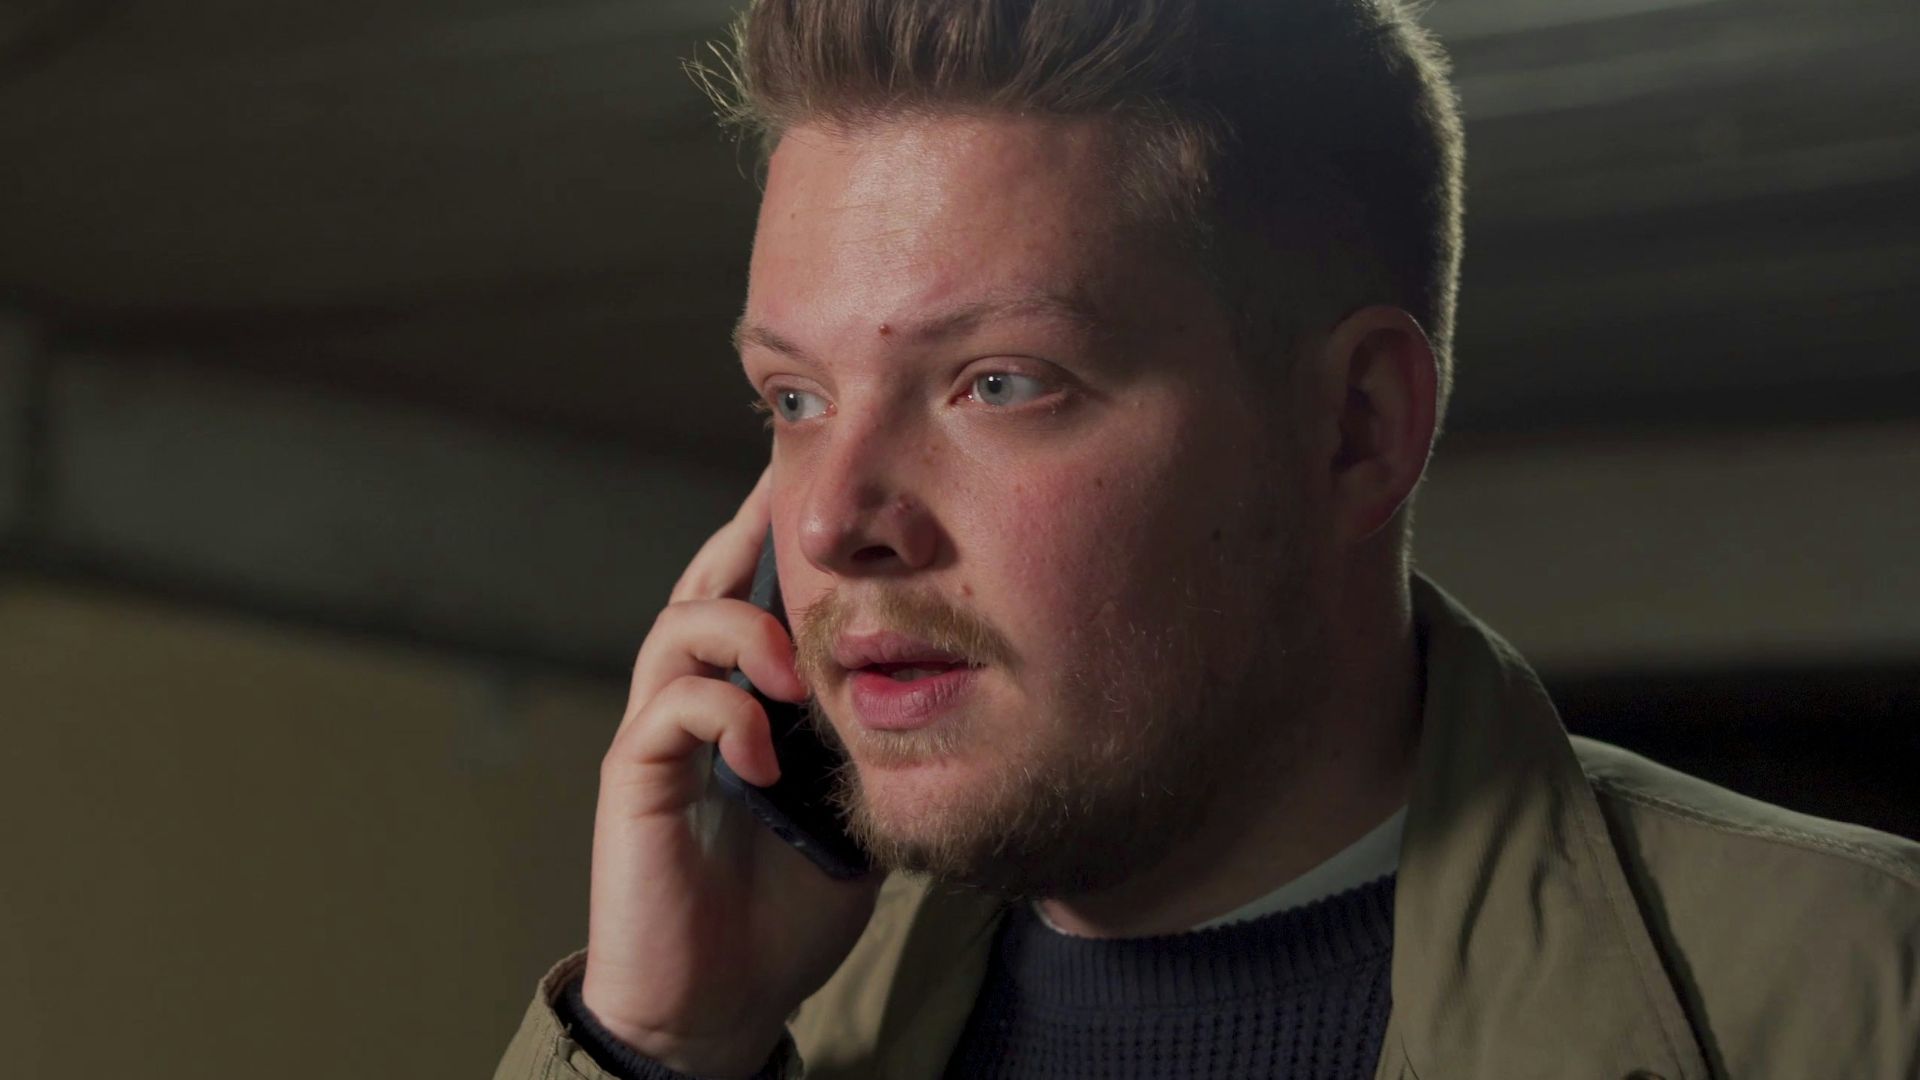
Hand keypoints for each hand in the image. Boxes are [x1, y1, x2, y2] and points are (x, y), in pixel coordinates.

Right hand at [580, 468, 880, 1077]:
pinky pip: (670, 709)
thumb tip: (943, 691)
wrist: (721, 1003)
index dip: (786, 537)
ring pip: (679, 627)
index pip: (759, 592)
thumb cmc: (788, 907)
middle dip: (752, 534)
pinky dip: (724, 711)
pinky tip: (766, 751)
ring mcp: (659, 736)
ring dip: (742, 628)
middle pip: (707, 581)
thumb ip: (876, 742)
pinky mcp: (635, 779)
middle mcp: (694, 699)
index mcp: (746, 697)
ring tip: (794, 668)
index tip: (833, 490)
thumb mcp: (858, 808)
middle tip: (796, 499)